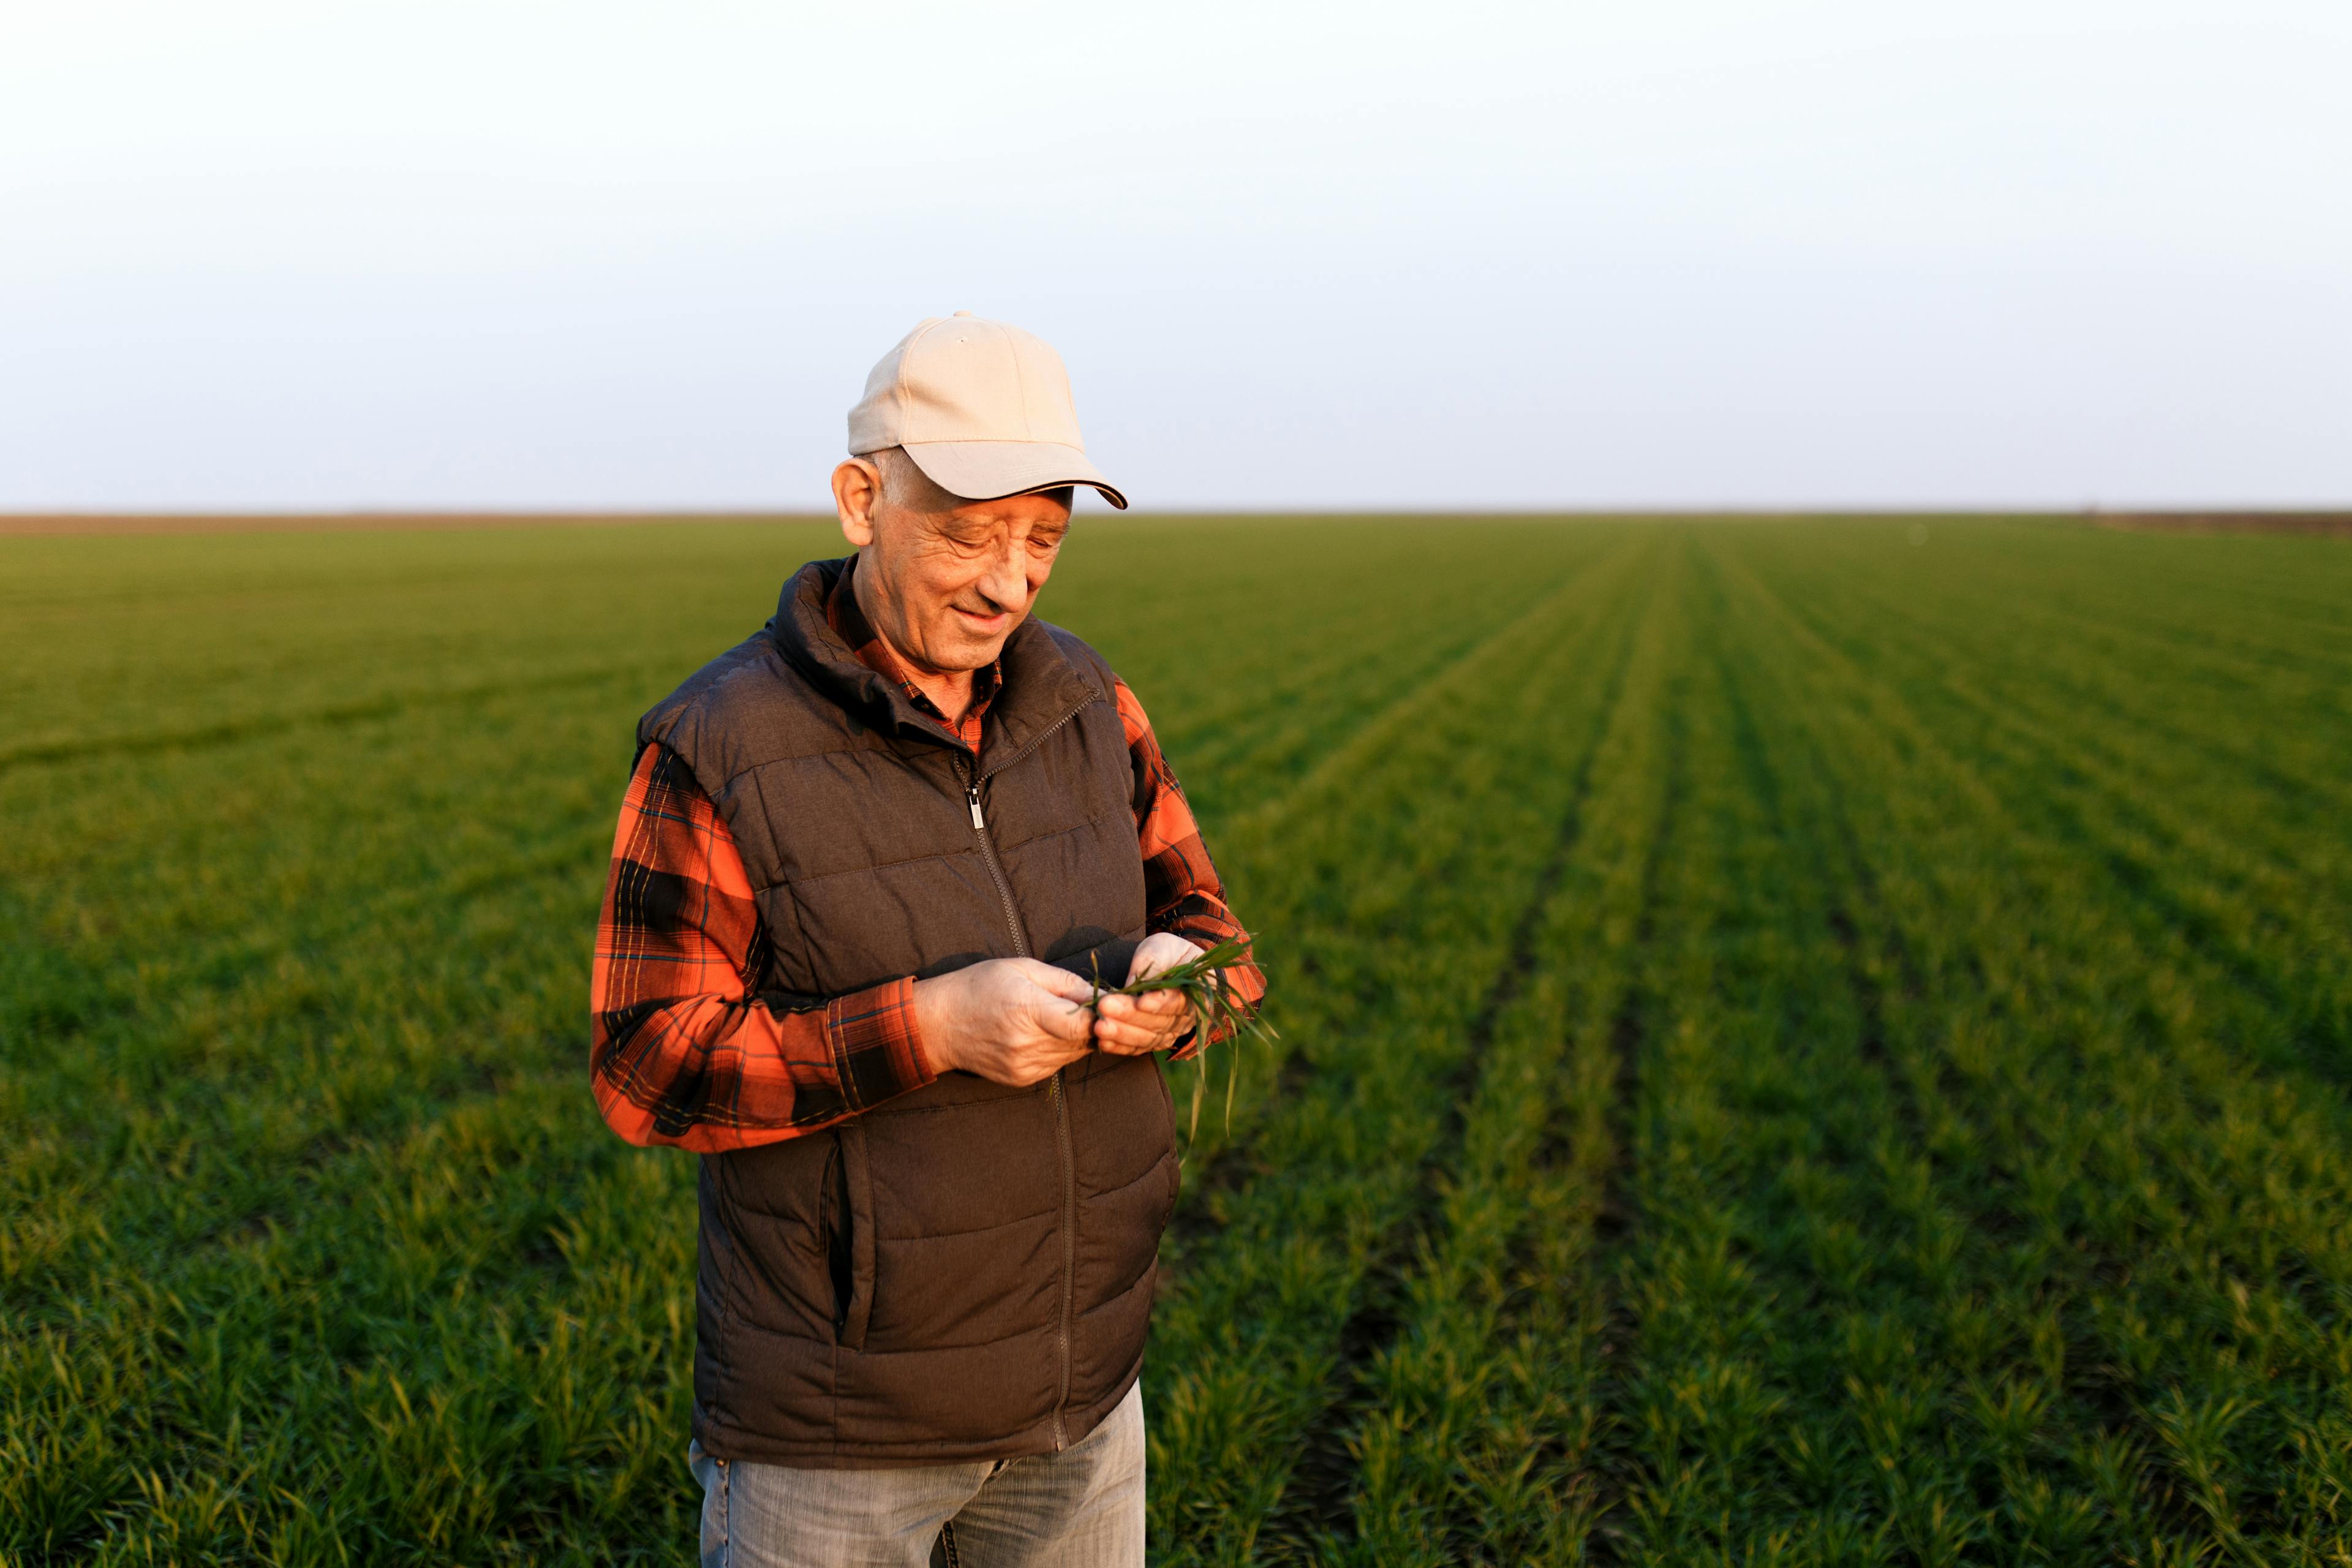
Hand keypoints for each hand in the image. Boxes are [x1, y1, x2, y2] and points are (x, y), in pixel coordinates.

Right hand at [913, 958, 1097, 1087]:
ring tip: (1059, 1017)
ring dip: (1076, 1037)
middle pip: (1083, 1040)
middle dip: (1092, 1024)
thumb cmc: (980, 986)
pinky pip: (1056, 1064)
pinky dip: (1059, 1049)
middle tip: (1086, 1006)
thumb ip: (1064, 981)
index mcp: (1027, 1009)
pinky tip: (1043, 1033)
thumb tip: (1100, 994)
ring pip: (1073, 1054)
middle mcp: (1027, 1043)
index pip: (1084, 1024)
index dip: (1101, 1015)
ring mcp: (1024, 1065)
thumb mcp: (1021, 968)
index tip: (1103, 1003)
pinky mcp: (1021, 1078)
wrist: (940, 1024)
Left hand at [1092, 933, 1202, 1056]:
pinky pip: (1139, 1047)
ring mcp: (1172, 1032)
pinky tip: (1103, 1042)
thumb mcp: (1163, 947)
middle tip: (1105, 1008)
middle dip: (1131, 1016)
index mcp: (1197, 991)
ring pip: (1148, 1038)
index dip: (1160, 1003)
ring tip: (1100, 1027)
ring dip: (1123, 1034)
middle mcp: (1188, 1017)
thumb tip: (1132, 984)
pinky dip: (1121, 1047)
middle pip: (1160, 1022)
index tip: (1140, 1001)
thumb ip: (1152, 962)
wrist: (1171, 965)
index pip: (1179, 1001)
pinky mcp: (1155, 1040)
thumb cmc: (1168, 953)